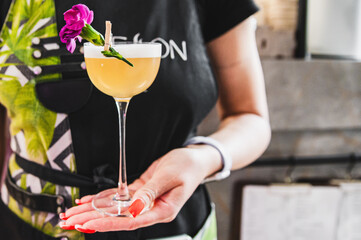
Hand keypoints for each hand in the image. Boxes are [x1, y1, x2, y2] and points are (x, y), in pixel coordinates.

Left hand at [59, 146, 220, 232]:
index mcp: (162, 210)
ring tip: (72, 213)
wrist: (194, 160)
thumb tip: (132, 209)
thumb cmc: (188, 167)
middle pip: (117, 217)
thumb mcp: (170, 176)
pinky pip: (119, 197)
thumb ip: (150, 192)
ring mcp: (145, 201)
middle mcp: (151, 209)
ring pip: (115, 208)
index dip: (108, 223)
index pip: (131, 221)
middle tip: (70, 221)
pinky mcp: (141, 192)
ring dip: (93, 210)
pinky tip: (88, 201)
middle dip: (92, 218)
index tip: (89, 224)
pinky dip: (103, 198)